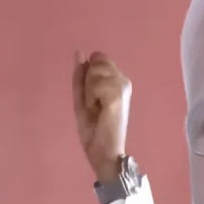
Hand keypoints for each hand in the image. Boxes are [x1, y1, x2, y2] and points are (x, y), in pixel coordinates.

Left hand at [72, 51, 131, 182]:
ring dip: (89, 91)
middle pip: (97, 61)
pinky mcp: (119, 94)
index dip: (88, 77)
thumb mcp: (82, 98)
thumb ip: (81, 76)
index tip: (91, 97)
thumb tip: (79, 53)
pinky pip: (96, 83)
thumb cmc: (94, 129)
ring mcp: (123, 86)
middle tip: (93, 104)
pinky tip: (98, 109)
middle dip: (88, 83)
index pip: (98, 59)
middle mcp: (124, 80)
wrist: (103, 151)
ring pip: (96, 71)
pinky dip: (91, 97)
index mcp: (117, 80)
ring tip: (96, 108)